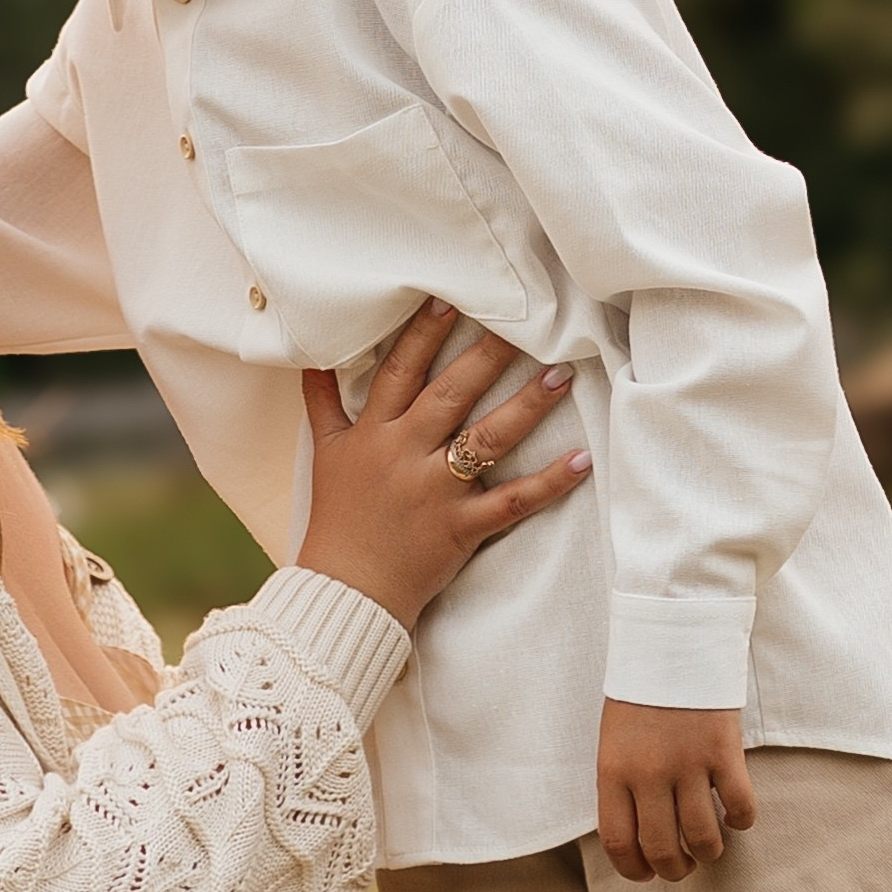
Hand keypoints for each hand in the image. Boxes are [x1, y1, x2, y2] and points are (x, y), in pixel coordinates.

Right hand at [296, 300, 588, 634]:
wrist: (345, 591)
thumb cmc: (337, 518)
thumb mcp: (323, 453)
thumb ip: (322, 401)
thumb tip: (310, 357)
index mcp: (374, 433)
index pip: (400, 372)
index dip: (425, 335)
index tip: (452, 299)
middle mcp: (405, 455)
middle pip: (450, 395)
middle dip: (487, 356)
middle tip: (522, 322)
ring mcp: (436, 492)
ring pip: (487, 440)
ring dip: (527, 406)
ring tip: (561, 373)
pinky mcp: (462, 529)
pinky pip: (512, 502)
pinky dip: (548, 483)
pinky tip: (580, 460)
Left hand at [596, 703, 758, 883]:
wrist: (670, 642)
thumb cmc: (639, 693)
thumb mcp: (614, 739)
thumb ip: (622, 784)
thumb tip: (637, 835)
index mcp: (613, 770)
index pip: (619, 842)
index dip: (633, 870)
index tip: (646, 874)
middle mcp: (648, 773)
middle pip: (662, 849)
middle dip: (674, 870)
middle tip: (682, 866)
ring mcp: (687, 763)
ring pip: (703, 838)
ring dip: (708, 852)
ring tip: (708, 847)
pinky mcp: (723, 751)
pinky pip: (740, 807)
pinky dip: (741, 821)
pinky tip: (735, 816)